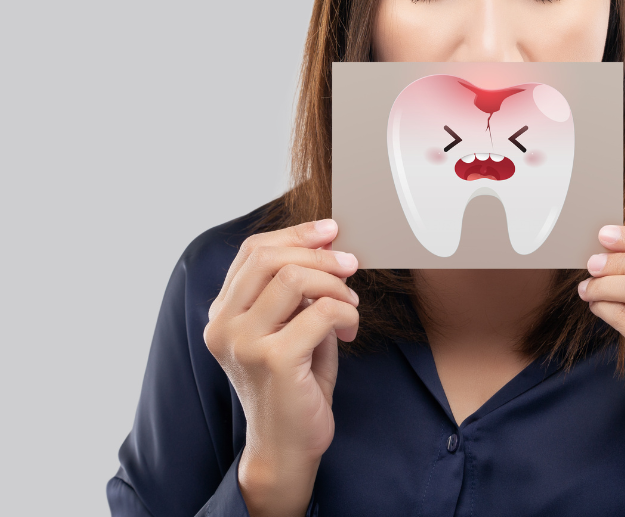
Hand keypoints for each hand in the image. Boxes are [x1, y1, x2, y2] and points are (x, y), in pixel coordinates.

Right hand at [203, 218, 359, 514]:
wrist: (287, 445)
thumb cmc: (294, 382)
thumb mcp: (289, 325)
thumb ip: (296, 288)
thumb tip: (328, 241)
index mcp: (223, 312)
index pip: (253, 251)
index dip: (295, 233)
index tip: (331, 230)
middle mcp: (223, 325)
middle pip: (269, 257)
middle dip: (319, 253)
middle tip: (351, 264)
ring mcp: (244, 343)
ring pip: (294, 278)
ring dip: (335, 285)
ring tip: (350, 306)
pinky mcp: (273, 360)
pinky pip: (320, 312)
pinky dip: (345, 313)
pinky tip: (349, 329)